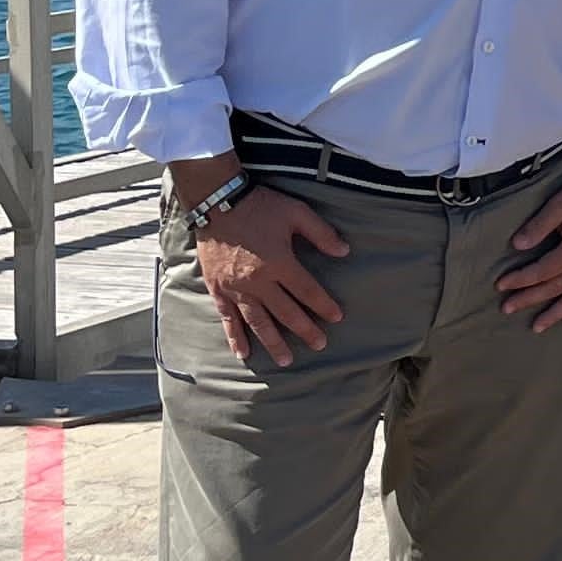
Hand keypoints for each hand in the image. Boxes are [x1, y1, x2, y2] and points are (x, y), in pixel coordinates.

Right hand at [195, 185, 349, 365]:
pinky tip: (243, 353)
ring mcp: (236, 288)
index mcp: (279, 263)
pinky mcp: (217, 289)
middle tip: (319, 345)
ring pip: (258, 322)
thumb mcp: (296, 212)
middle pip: (286, 312)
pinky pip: (227, 318)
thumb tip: (345, 252)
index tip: (337, 318)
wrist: (216, 200)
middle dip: (305, 330)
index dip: (324, 305)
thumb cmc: (259, 205)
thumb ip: (321, 233)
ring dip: (273, 342)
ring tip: (286, 361)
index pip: (307, 291)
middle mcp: (258, 281)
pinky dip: (235, 337)